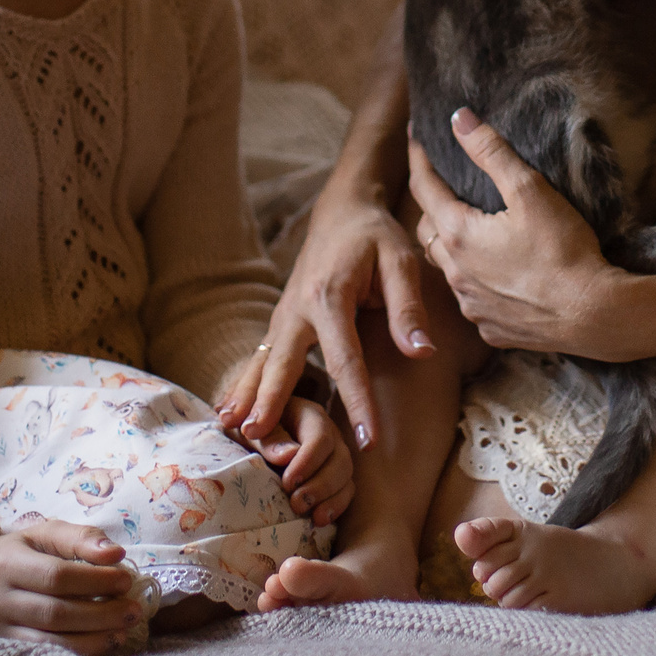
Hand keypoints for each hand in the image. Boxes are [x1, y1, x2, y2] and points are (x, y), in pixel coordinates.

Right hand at [0, 521, 143, 654]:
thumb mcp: (42, 534)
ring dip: (94, 637)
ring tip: (124, 628)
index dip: (94, 580)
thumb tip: (115, 553)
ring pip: (50, 641)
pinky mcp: (5, 648)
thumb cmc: (15, 553)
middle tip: (134, 609)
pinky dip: (78, 651)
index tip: (126, 579)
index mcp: (7, 563)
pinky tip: (103, 642)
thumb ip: (79, 538)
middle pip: (54, 613)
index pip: (55, 576)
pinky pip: (45, 655)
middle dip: (100, 613)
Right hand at [216, 180, 433, 450]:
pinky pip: (261, 359)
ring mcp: (284, 317)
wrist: (342, 213)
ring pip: (263, 363)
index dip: (358, 401)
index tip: (367, 441)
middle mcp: (298, 308)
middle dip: (274, 403)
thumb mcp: (401, 262)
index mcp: (330, 295)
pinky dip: (246, 387)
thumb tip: (423, 352)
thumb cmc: (376, 238)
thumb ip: (408, 308)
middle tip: (264, 442)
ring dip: (249, 399)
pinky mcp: (281, 324)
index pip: (346, 359)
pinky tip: (233, 416)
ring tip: (236, 434)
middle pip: (284, 364)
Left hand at [230, 396, 355, 527]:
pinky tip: (319, 519)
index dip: (308, 463)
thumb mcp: (250, 430)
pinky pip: (346, 490)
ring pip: (345, 475)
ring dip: (330, 497)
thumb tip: (289, 455)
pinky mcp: (335, 475)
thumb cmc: (247, 431)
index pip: (320, 437)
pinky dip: (336, 505)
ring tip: (310, 516)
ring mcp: (334, 454)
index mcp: (308, 415)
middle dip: (321, 485)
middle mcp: (328, 433)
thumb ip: (268, 439)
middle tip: (297, 504)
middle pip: (340, 458)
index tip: (287, 483)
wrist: (247, 440)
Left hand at [406, 109, 626, 355]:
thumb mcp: (529, 190)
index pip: (424, 188)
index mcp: (458, 235)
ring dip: (451, 246)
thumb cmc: (563, 250)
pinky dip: (475, 280)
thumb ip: (491, 152)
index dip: (419, 159)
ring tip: (467, 230)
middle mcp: (455, 273)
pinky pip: (471, 298)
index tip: (415, 138)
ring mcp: (471, 304)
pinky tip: (494, 275)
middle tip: (441, 187)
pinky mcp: (491, 328)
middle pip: (427, 230)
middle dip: (430, 205)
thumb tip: (459, 119)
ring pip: (447, 268)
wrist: (593, 315)